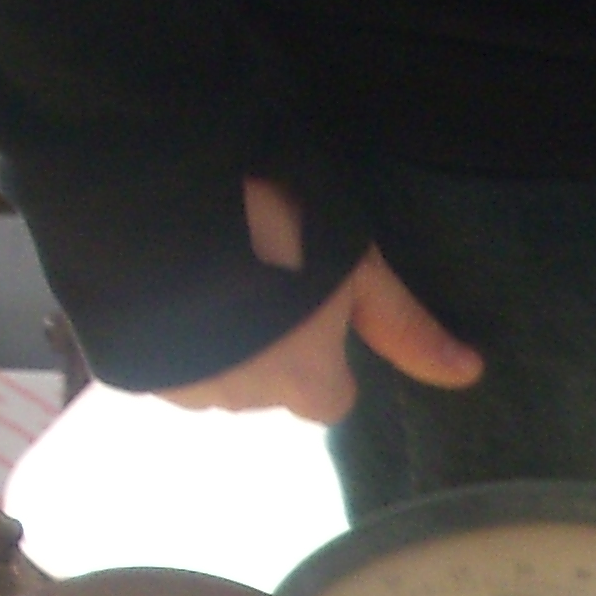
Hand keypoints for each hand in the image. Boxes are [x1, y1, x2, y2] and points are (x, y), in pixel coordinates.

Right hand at [163, 176, 482, 422]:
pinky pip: (156, 359)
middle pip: (265, 387)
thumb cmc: (275, 225)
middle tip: (257, 274)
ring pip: (208, 375)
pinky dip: (164, 329)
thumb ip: (404, 326)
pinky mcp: (124, 363)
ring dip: (211, 339)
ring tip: (208, 270)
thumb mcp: (356, 264)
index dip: (320, 360)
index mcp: (302, 383)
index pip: (326, 400)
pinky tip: (164, 279)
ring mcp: (175, 384)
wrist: (157, 195)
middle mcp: (240, 399)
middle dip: (263, 347)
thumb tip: (470, 375)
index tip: (311, 313)